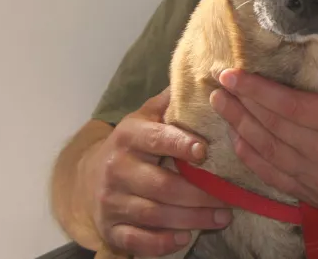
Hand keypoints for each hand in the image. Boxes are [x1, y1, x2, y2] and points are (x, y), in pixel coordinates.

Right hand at [84, 88, 231, 255]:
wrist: (87, 177)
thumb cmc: (132, 144)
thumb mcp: (145, 117)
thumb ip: (170, 101)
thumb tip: (204, 75)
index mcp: (128, 136)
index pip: (156, 140)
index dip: (180, 145)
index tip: (205, 151)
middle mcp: (117, 168)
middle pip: (161, 185)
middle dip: (199, 194)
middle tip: (230, 198)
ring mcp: (111, 201)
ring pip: (154, 214)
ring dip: (191, 219)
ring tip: (222, 217)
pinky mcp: (110, 228)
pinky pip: (136, 240)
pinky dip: (161, 243)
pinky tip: (184, 238)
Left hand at [209, 41, 317, 218]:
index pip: (289, 106)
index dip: (257, 89)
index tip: (233, 73)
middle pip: (273, 128)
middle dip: (241, 103)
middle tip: (217, 83)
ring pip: (269, 153)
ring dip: (241, 128)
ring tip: (221, 106)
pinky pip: (277, 178)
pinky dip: (254, 159)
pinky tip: (241, 141)